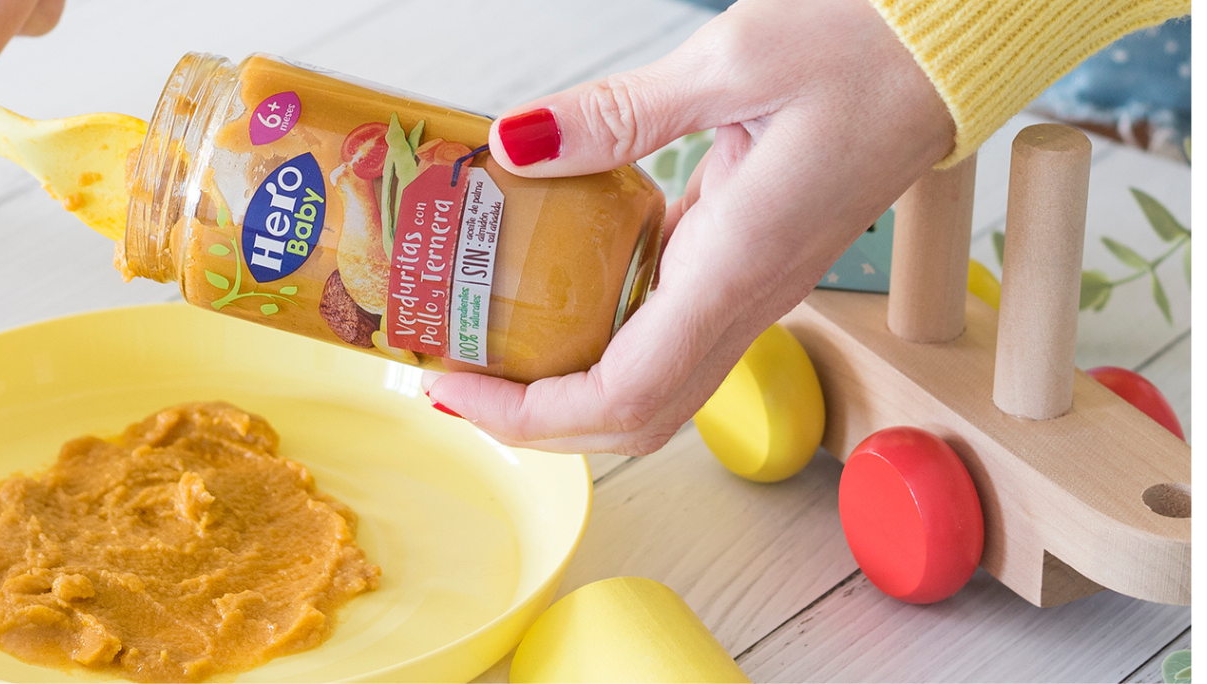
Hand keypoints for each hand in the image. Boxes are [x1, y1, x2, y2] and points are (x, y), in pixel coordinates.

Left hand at [425, 0, 954, 455]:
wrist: (952, 43)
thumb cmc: (872, 45)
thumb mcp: (735, 59)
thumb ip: (621, 113)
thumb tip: (516, 144)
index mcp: (742, 265)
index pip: (627, 394)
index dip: (532, 415)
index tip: (457, 389)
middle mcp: (748, 295)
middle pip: (635, 416)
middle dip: (537, 421)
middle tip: (450, 382)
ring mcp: (749, 284)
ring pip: (650, 382)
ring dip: (564, 390)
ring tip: (484, 350)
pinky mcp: (745, 257)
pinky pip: (662, 327)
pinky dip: (595, 334)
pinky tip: (545, 289)